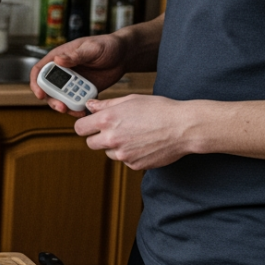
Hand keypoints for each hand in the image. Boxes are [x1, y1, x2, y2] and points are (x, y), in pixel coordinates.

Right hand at [29, 34, 129, 115]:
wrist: (124, 55)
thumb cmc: (107, 45)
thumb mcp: (92, 48)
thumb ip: (75, 55)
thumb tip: (57, 60)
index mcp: (60, 58)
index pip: (40, 70)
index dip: (36, 83)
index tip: (40, 94)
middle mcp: (63, 71)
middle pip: (49, 89)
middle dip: (52, 100)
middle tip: (62, 107)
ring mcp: (73, 82)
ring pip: (61, 98)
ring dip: (65, 107)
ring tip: (76, 111)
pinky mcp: (83, 90)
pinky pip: (76, 102)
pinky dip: (78, 108)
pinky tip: (85, 111)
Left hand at [75, 93, 197, 169]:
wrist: (183, 127)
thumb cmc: (159, 110)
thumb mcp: (131, 100)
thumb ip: (106, 104)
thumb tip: (90, 105)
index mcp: (107, 120)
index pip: (80, 128)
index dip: (85, 126)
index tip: (91, 125)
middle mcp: (112, 138)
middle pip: (91, 143)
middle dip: (98, 137)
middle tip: (114, 130)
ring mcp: (123, 154)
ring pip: (108, 153)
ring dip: (115, 146)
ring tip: (134, 135)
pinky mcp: (134, 165)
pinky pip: (124, 160)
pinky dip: (130, 154)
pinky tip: (143, 144)